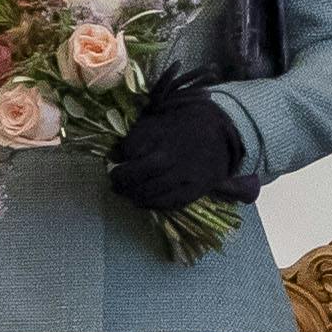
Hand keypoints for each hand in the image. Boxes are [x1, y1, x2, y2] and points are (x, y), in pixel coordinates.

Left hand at [107, 73, 261, 213]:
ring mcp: (188, 179)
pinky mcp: (197, 190)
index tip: (112, 172)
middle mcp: (176, 165)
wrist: (219, 132)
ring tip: (127, 195)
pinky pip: (172, 204)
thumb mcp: (154, 125)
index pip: (133, 165)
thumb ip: (133, 140)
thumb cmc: (180, 127)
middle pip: (141, 184)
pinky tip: (144, 202)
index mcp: (163, 147)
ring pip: (155, 197)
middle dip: (124, 187)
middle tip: (115, 187)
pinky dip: (154, 206)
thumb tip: (113, 156)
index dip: (119, 172)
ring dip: (135, 198)